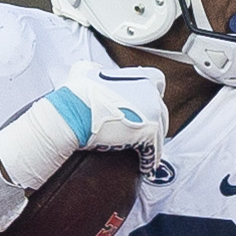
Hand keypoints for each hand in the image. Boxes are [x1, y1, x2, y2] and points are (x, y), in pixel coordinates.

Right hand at [0, 61, 166, 190]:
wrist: (73, 112)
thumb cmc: (77, 94)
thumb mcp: (84, 70)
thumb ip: (96, 68)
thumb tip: (95, 71)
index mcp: (138, 77)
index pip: (158, 82)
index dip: (153, 94)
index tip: (148, 104)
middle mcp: (149, 93)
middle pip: (161, 111)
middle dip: (153, 122)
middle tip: (142, 131)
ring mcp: (151, 112)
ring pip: (160, 132)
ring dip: (153, 143)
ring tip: (145, 153)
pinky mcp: (148, 133)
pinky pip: (154, 151)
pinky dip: (149, 160)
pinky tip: (145, 166)